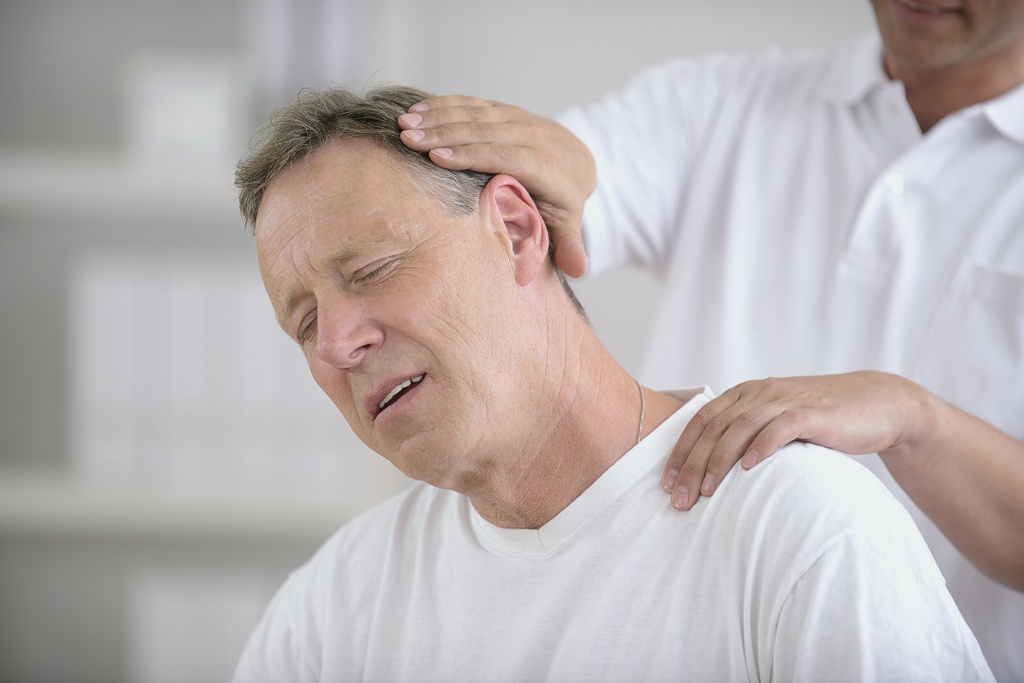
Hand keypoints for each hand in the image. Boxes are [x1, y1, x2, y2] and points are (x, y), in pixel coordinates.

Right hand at [398, 95, 594, 276]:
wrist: (577, 159)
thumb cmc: (563, 199)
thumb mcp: (569, 222)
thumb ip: (571, 244)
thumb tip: (579, 268)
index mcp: (546, 166)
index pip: (506, 156)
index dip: (472, 155)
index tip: (438, 158)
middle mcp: (532, 136)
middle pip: (484, 132)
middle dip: (444, 134)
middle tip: (409, 138)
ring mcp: (517, 119)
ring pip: (475, 114)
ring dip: (437, 117)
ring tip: (404, 122)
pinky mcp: (503, 110)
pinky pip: (472, 104)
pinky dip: (443, 105)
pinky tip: (416, 109)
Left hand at [663, 371, 926, 508]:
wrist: (875, 405)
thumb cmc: (821, 421)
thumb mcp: (776, 422)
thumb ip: (747, 436)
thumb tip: (711, 472)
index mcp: (745, 395)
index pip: (701, 422)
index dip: (680, 452)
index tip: (666, 484)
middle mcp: (760, 393)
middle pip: (714, 427)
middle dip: (692, 465)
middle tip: (678, 498)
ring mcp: (785, 400)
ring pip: (740, 428)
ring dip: (719, 461)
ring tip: (706, 492)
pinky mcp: (812, 413)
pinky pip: (780, 428)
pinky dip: (761, 447)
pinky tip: (748, 469)